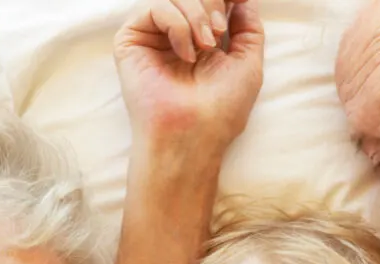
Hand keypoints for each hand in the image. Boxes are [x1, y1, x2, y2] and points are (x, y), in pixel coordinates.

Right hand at [114, 0, 264, 154]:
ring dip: (197, 14)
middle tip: (218, 32)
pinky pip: (154, 7)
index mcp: (200, 40)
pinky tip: (185, 54)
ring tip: (205, 45)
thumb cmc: (222, 109)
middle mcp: (175, 36)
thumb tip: (243, 0)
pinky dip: (177, 24)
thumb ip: (248, 28)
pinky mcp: (130, 41)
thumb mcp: (248, 63)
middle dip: (211, 4)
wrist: (195, 134)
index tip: (236, 3)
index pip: (208, 3)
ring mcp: (152, 38)